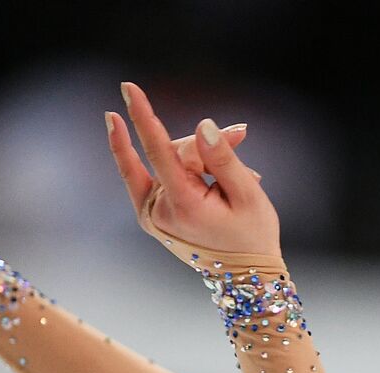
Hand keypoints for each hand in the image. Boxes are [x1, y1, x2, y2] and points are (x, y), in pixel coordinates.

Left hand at [106, 81, 281, 257]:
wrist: (243, 276)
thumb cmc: (252, 235)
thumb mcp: (247, 194)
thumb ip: (223, 158)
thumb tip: (202, 125)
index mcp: (183, 205)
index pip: (160, 150)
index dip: (144, 116)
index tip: (127, 88)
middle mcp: (159, 211)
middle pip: (173, 152)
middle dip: (206, 143)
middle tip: (242, 137)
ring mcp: (151, 215)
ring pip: (168, 162)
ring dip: (200, 158)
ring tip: (236, 171)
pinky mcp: (150, 215)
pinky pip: (150, 175)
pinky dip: (172, 162)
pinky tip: (157, 143)